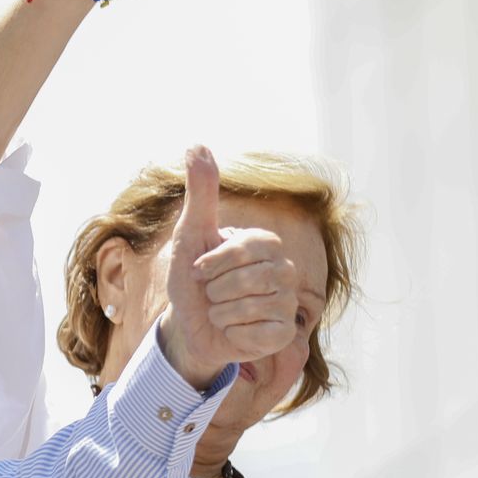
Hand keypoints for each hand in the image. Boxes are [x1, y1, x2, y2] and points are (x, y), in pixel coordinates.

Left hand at [158, 146, 299, 388]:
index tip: (199, 269)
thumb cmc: (192, 277)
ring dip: (220, 312)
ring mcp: (287, 303)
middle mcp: (284, 270)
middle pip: (248, 279)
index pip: (245, 248)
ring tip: (219, 310)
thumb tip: (197, 144)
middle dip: (214, 289)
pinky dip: (233, 333)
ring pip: (251, 307)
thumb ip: (200, 193)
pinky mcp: (283, 333)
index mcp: (266, 243)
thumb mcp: (190, 233)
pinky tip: (232, 330)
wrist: (189, 325)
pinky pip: (258, 333)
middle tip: (210, 292)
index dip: (213, 262)